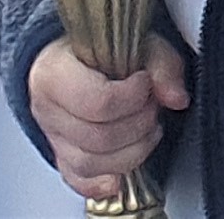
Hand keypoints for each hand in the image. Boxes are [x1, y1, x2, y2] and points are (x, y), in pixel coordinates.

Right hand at [29, 34, 187, 202]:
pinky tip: (125, 167)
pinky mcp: (62, 158)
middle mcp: (47, 110)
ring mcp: (53, 138)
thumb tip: (177, 98)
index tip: (144, 82)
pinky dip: (107, 180)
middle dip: (138, 124)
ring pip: (92, 164)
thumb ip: (161, 65)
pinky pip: (81, 181)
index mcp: (54, 74)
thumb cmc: (102, 49)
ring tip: (146, 126)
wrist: (74, 58)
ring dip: (133, 150)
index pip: (98, 102)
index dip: (132, 97)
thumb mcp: (137, 42)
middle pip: (98, 138)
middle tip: (151, 104)